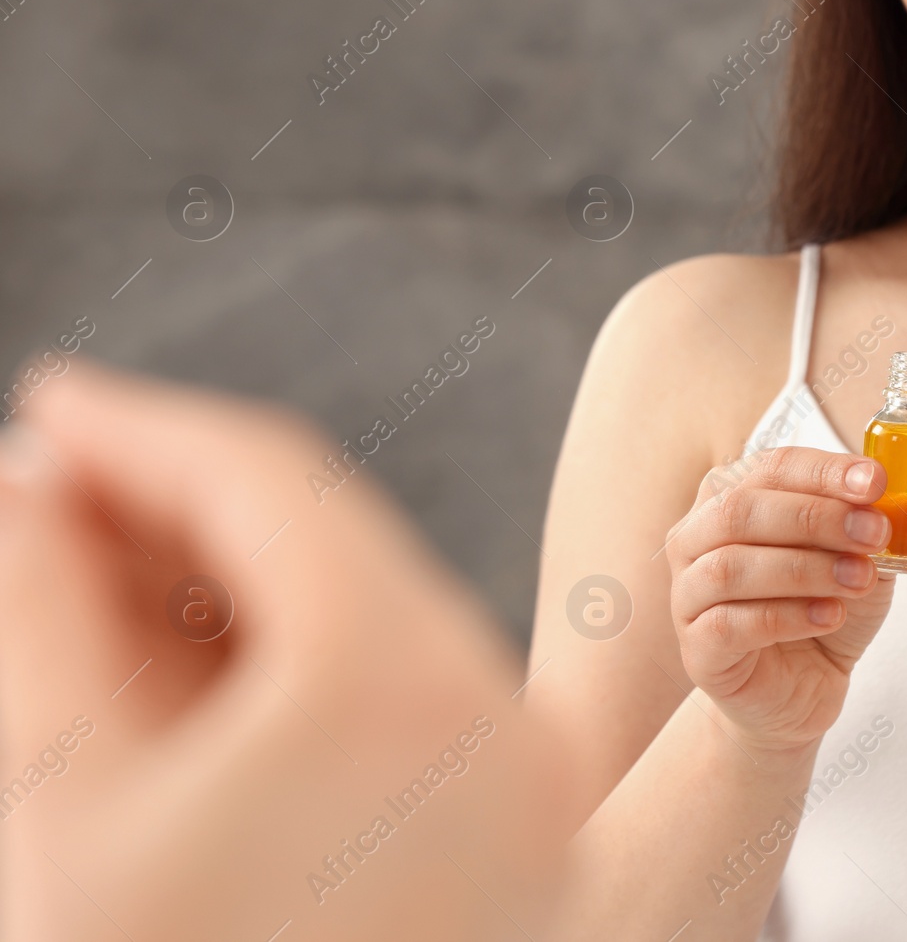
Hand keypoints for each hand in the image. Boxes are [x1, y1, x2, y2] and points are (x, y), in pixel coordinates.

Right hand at [0, 361, 558, 941]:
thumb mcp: (65, 793)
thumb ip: (40, 606)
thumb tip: (21, 487)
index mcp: (405, 688)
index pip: (273, 481)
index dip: (144, 430)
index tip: (52, 408)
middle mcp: (500, 717)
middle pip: (328, 544)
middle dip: (176, 508)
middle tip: (44, 494)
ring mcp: (521, 781)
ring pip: (366, 621)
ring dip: (226, 586)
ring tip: (88, 574)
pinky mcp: (514, 835)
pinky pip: (401, 704)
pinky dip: (293, 670)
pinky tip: (181, 663)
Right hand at [665, 447, 906, 756]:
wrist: (799, 692)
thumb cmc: (824, 610)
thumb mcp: (874, 558)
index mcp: (737, 496)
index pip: (774, 466)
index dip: (825, 471)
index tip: (877, 482)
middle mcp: (699, 536)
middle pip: (744, 509)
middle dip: (818, 517)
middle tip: (878, 535)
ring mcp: (688, 592)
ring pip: (732, 565)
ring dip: (805, 568)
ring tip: (861, 580)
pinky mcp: (697, 646)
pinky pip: (730, 623)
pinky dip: (786, 616)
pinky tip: (830, 616)